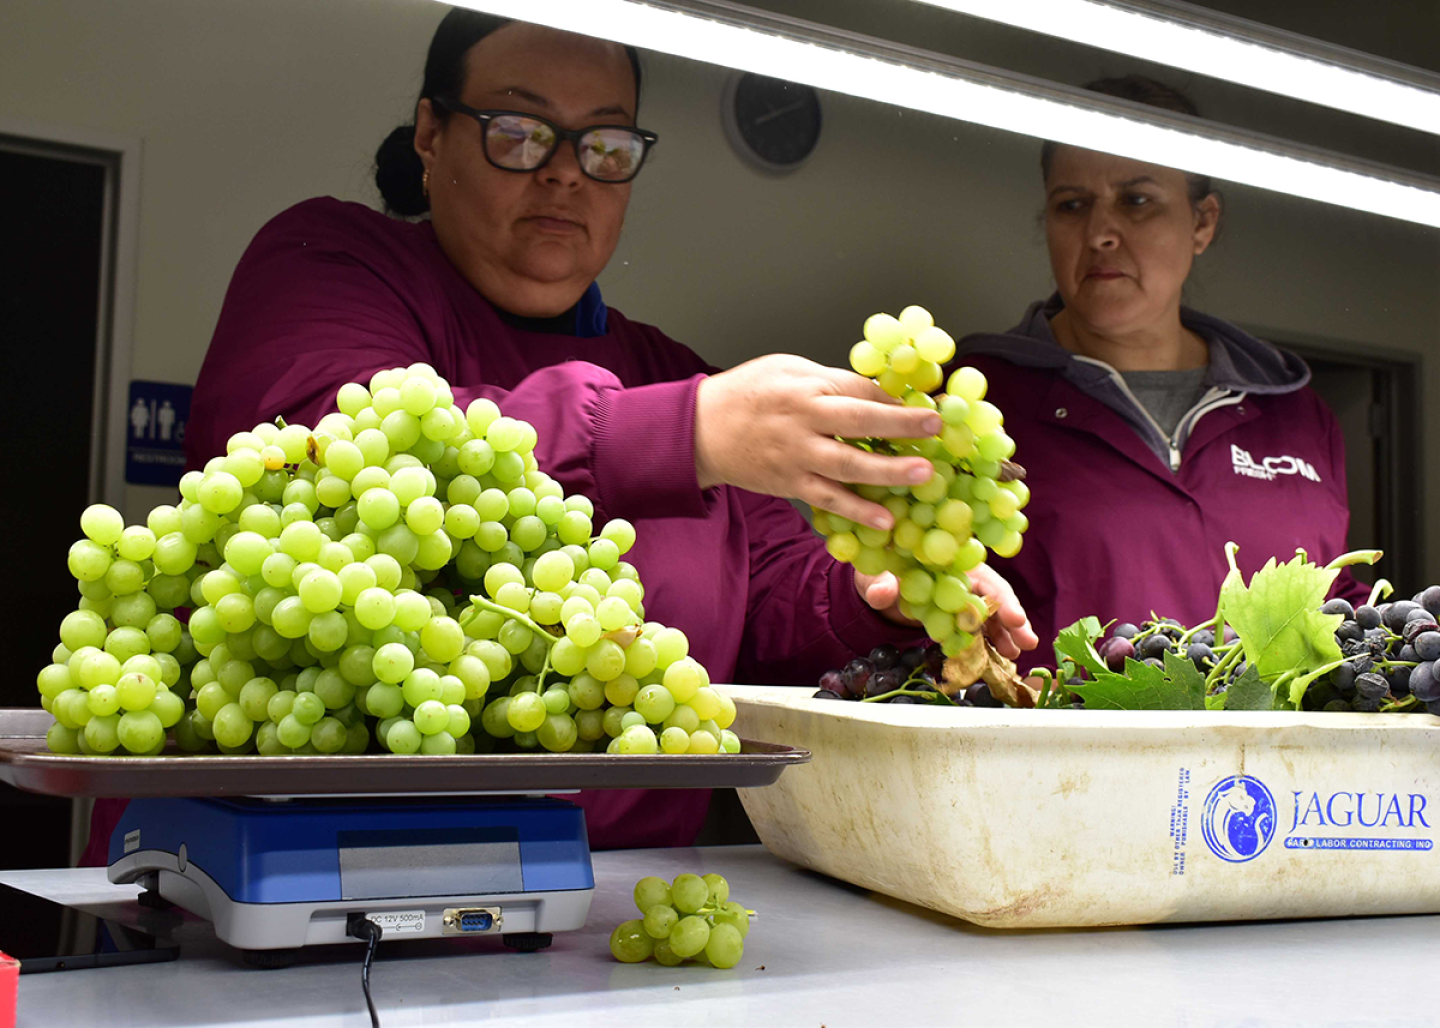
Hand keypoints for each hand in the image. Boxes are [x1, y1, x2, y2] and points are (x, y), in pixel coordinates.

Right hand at [694, 355, 940, 528]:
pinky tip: (886, 519)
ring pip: (848, 465)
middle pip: (858, 422)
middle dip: (900, 425)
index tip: (927, 405)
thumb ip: (830, 381)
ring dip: (888, 471)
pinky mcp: (790, 484)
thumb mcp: (787, 369)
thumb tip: (878, 393)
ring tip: (923, 475)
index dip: (893, 397)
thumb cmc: (747, 393)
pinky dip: (858, 510)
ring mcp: (795, 457)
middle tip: (935, 429)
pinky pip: (829, 500)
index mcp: (803, 387)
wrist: (700, 430)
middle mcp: (801, 421)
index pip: (856, 389)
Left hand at [855, 563, 1038, 659]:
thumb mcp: (874, 574)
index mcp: (949, 562)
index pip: (982, 578)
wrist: (875, 586)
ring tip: (1016, 654)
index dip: (999, 598)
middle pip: (994, 597)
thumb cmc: (878, 572)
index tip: (1013, 617)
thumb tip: (882, 593)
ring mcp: (961, 600)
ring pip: (990, 616)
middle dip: (1013, 619)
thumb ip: (880, 583)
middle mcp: (962, 579)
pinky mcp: (957, 617)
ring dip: (1006, 635)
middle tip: (1027, 641)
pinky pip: (977, 630)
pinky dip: (988, 643)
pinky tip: (1000, 658)